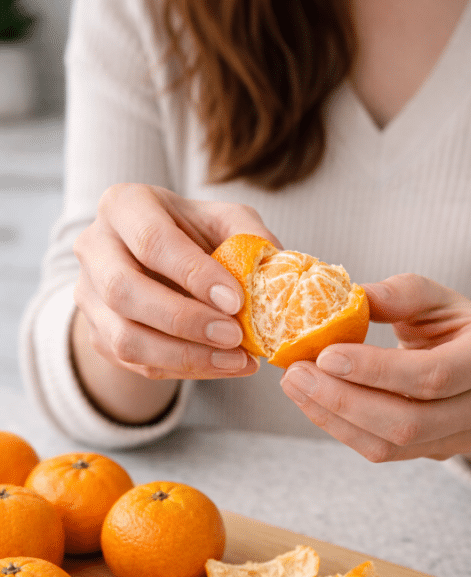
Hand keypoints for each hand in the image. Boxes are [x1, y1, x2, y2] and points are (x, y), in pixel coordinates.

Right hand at [73, 184, 279, 379]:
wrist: (159, 264)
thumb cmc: (196, 236)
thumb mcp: (226, 221)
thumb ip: (251, 237)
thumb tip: (276, 272)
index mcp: (124, 206)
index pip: (151, 241)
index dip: (193, 274)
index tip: (235, 300)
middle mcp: (94, 247)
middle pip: (124, 291)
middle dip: (184, 320)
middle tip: (234, 336)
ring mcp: (89, 295)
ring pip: (125, 338)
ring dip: (184, 356)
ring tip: (236, 360)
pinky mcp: (97, 334)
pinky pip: (136, 363)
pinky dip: (184, 370)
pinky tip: (224, 366)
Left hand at [280, 273, 470, 463]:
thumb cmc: (452, 323)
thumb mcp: (435, 296)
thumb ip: (399, 294)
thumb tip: (352, 296)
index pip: (433, 375)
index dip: (376, 370)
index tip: (325, 355)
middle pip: (409, 421)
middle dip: (344, 401)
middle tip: (295, 374)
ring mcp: (464, 436)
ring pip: (391, 445)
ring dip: (334, 418)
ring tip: (295, 386)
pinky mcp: (436, 452)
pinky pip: (383, 451)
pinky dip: (341, 428)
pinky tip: (313, 402)